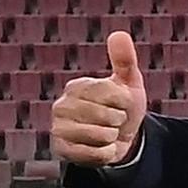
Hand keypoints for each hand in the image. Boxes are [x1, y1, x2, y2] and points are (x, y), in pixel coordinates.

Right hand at [50, 28, 148, 167]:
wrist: (120, 139)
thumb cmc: (122, 108)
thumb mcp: (128, 83)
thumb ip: (124, 60)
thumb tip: (120, 33)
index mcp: (76, 87)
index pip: (112, 93)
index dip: (126, 101)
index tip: (122, 103)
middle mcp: (61, 106)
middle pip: (108, 116)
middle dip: (119, 121)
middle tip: (113, 121)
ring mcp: (59, 129)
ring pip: (102, 135)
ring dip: (113, 137)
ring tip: (107, 133)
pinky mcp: (62, 151)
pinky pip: (96, 154)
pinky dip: (107, 153)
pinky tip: (101, 148)